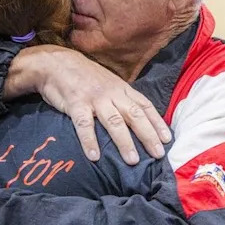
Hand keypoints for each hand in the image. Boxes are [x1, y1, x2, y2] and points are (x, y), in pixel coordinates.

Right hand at [6, 46, 170, 165]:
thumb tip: (139, 120)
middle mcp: (113, 94)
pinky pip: (84, 125)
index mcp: (123, 89)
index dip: (157, 123)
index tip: (168, 139)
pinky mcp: (76, 104)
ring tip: (132, 160)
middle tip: (158, 154)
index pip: (145, 106)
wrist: (57, 63)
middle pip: (135, 115)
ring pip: (114, 121)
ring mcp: (95, 99)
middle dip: (148, 135)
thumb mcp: (110, 84)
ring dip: (124, 142)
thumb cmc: (86, 77)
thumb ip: (123, 99)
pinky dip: (90, 141)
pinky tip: (94, 156)